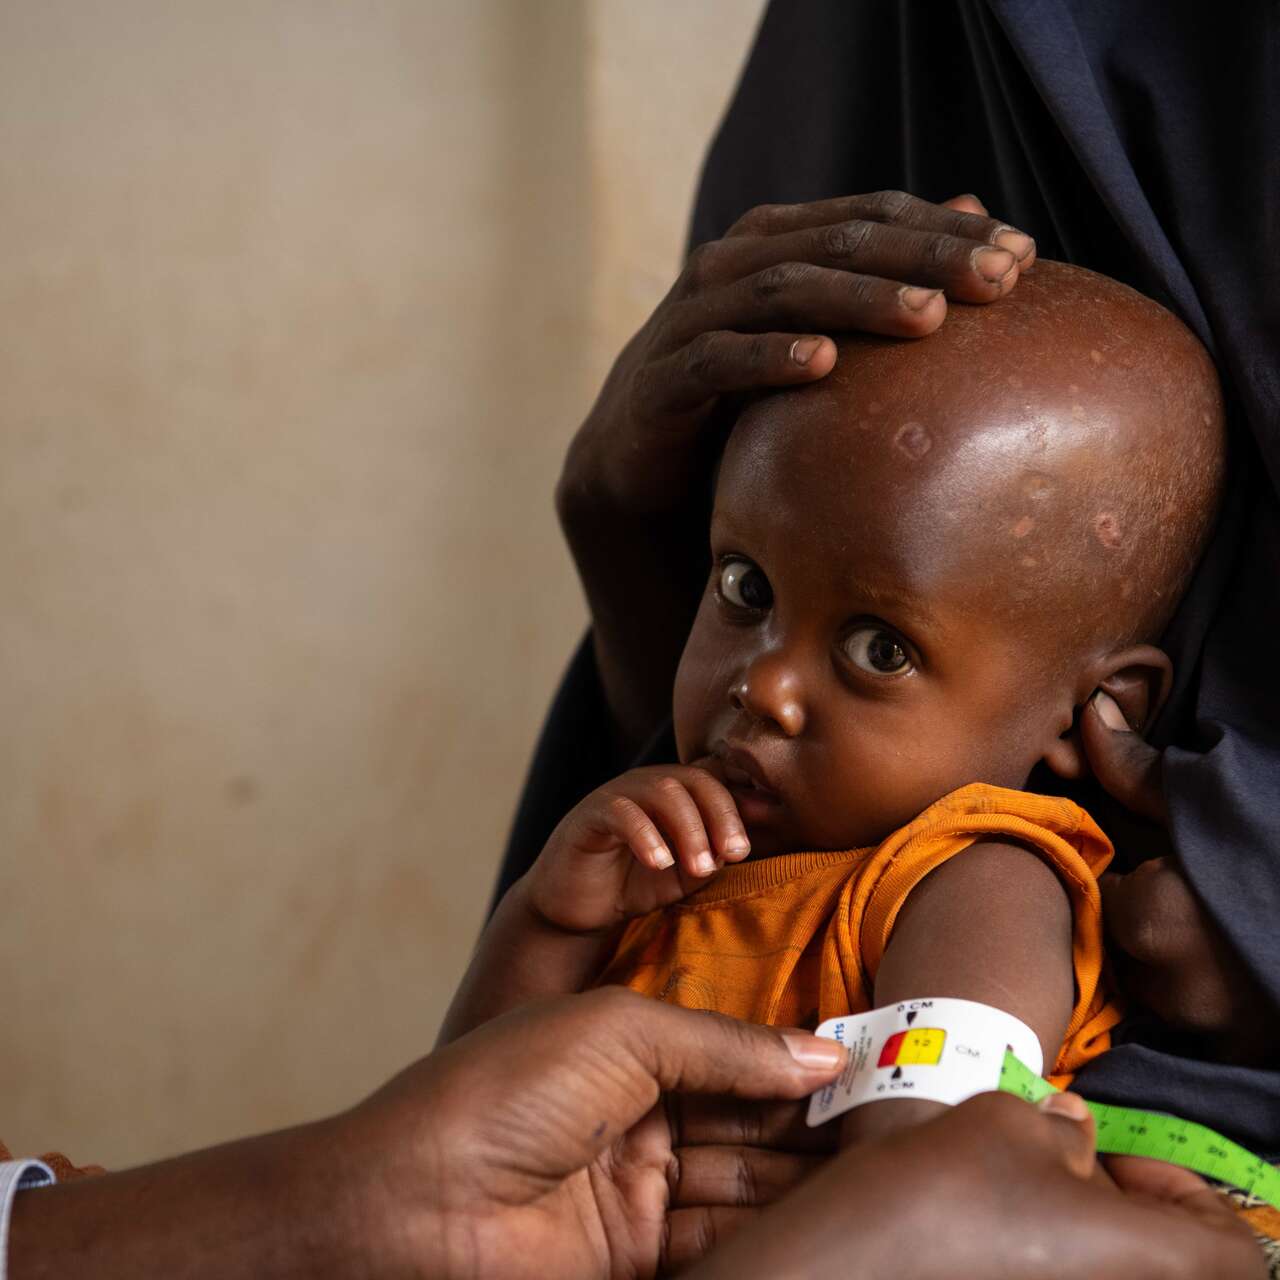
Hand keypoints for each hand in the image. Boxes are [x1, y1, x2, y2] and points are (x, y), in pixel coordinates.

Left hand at [351, 988, 846, 1279]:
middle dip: (814, 1126)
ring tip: (879, 1172)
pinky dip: (771, 1233)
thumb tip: (823, 1055)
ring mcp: (638, 1198)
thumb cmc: (505, 1088)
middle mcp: (640, 1123)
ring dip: (805, 1183)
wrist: (414, 1201)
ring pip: (745, 1187)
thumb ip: (726, 1046)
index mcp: (631, 1052)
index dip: (798, 1063)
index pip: (735, 1056)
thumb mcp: (623, 1031)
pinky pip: (721, 1242)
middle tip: (893, 1122)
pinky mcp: (636, 1264)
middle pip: (749, 1125)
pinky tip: (824, 1223)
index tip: (871, 1067)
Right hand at [526, 763, 749, 932]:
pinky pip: (621, 812)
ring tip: (699, 867)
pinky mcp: (590, 815)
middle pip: (696, 779)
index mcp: (678, 794)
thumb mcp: (684, 874)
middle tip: (736, 853)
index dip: (742, 804)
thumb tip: (743, 845)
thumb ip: (713, 856)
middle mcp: (650, 785)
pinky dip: (645, 835)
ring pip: (662, 790)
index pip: (717, 781)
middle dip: (722, 815)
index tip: (758, 838)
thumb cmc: (634, 884)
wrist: (579, 908)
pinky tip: (659, 862)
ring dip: (689, 828)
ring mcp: (618, 795)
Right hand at [556, 190, 1036, 754]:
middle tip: (997, 280)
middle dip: (920, 258)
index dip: (943, 230)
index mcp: (774, 245)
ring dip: (857, 299)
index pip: (870, 217)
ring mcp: (688, 318)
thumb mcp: (820, 344)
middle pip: (833, 244)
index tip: (1023, 257)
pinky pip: (716, 359)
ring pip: (779, 289)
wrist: (642, 472)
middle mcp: (728, 266)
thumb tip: (974, 214)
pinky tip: (824, 363)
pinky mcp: (658, 380)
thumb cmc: (743, 405)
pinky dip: (768, 357)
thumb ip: (881, 281)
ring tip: (928, 316)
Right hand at [686, 1091, 1263, 1279]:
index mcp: (1146, 1266)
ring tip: (1009, 1181)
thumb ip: (1058, 1125)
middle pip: (1159, 1261)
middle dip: (1115, 1202)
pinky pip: (1052, 1277)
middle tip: (1056, 1161)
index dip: (1184, 1194)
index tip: (1113, 1157)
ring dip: (1073, 1226)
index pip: (1231, 1250)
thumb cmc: (944, 1192)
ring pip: (1099, 1269)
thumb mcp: (1008, 1121)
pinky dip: (1036, 1248)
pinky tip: (983, 1219)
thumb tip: (1072, 1131)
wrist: (845, 1267)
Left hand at [1082, 692, 1275, 1059]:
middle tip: (1195, 897)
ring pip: (1165, 995)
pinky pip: (1206, 1032)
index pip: (1102, 901)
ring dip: (1180, 970)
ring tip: (1220, 932)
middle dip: (1148, 926)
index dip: (1128, 879)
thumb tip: (1090, 708)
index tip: (1160, 865)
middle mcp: (1176, 987)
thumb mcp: (1209, 799)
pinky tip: (1239, 968)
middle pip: (1128, 953)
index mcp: (1153, 921)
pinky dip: (1217, 1005)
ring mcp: (1217, 1029)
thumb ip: (1135, 767)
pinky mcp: (1251, 1052)